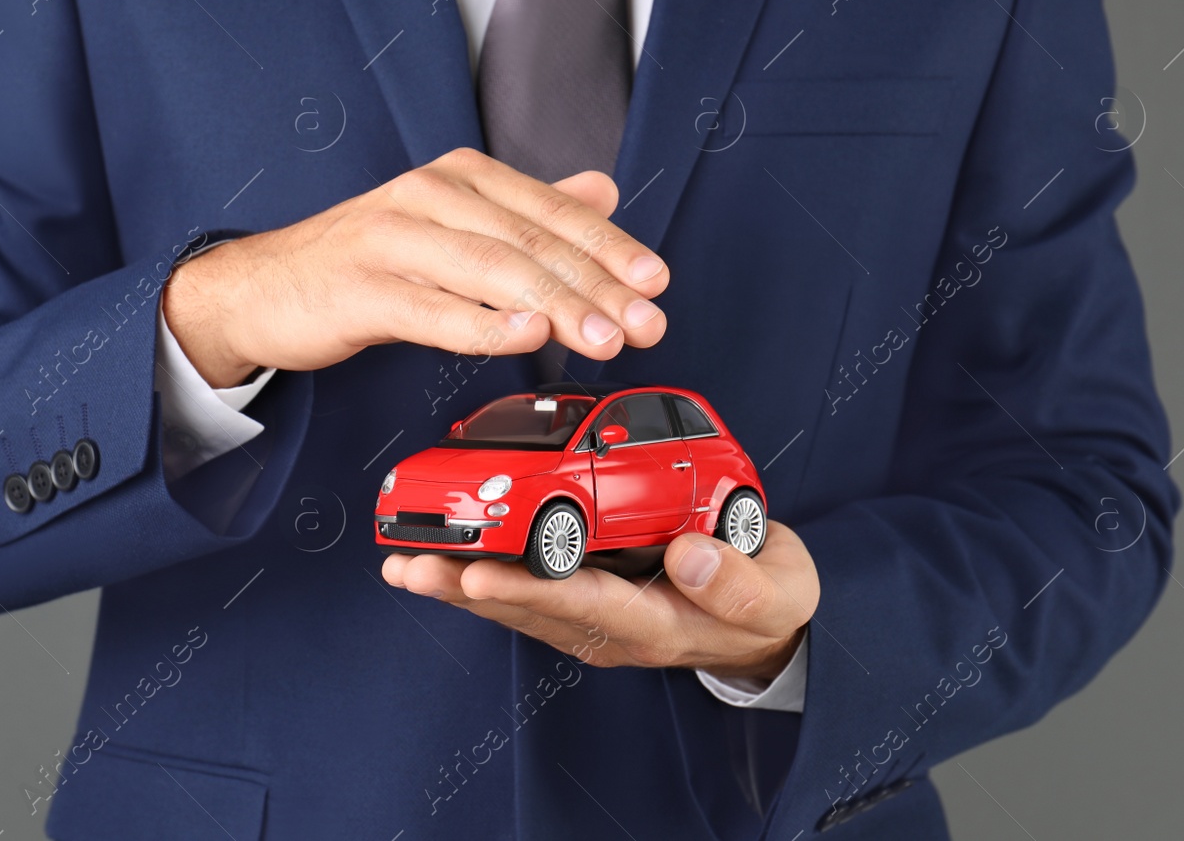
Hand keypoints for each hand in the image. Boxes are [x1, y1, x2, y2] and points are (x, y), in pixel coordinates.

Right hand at [163, 148, 669, 385]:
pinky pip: (432, 309)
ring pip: (490, 270)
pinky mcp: (360, 289)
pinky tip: (527, 337)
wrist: (261, 288)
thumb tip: (601, 190)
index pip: (549, 211)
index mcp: (458, 177)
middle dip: (595, 285)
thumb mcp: (451, 223)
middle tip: (646, 322)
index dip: (609, 247)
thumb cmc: (364, 260)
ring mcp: (391, 240)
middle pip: (529, 241)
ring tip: (604, 337)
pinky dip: (483, 325)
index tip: (655, 282)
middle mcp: (428, 195)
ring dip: (556, 306)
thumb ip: (526, 209)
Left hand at [381, 522, 818, 680]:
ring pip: (517, 604)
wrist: (768, 622)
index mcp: (656, 623)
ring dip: (459, 585)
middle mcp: (613, 628)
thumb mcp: (779, 592)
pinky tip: (443, 561)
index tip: (476, 571)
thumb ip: (740, 580)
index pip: (582, 604)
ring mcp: (595, 619)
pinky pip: (526, 594)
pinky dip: (482, 576)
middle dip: (466, 587)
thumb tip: (689, 556)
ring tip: (404, 568)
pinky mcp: (586, 603)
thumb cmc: (770, 600)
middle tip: (411, 568)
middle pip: (530, 608)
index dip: (526, 586)